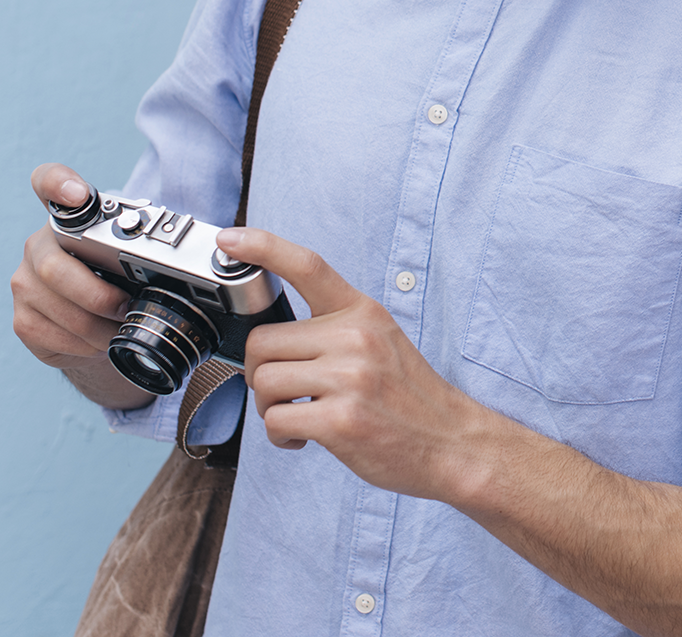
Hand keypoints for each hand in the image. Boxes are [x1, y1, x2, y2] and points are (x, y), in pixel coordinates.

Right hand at [10, 163, 151, 410]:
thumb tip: (213, 247)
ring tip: (119, 329)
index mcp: (70, 220)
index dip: (59, 183)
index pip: (49, 184)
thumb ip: (152, 246)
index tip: (79, 195)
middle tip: (126, 307)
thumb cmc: (124, 286)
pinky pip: (48, 332)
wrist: (99, 332)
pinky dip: (82, 342)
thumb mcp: (141, 260)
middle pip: (51, 266)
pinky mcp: (22, 319)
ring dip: (94, 324)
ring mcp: (25, 283)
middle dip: (96, 294)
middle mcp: (40, 246)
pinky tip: (99, 342)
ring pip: (53, 303)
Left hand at [217, 227, 494, 501]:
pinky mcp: (341, 420)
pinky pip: (275, 420)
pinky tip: (305, 438)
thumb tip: (270, 340)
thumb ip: (333, 330)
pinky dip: (281, 436)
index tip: (229, 240)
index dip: (263, 248)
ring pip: (263, 382)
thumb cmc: (409, 397)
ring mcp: (350, 378)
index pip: (308, 266)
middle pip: (262, 342)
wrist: (452, 442)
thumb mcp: (381, 341)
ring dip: (270, 407)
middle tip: (287, 392)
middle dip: (261, 372)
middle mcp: (355, 337)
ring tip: (300, 416)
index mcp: (363, 312)